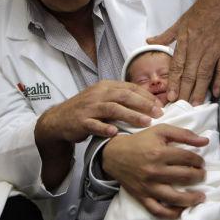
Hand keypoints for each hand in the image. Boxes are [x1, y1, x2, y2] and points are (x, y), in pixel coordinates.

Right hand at [35, 80, 160, 144]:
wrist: (59, 119)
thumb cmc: (86, 109)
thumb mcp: (103, 98)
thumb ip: (121, 98)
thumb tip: (147, 102)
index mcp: (105, 86)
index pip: (130, 87)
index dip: (146, 95)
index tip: (160, 105)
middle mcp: (98, 94)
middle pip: (124, 96)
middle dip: (143, 104)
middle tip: (159, 113)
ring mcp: (89, 108)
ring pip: (113, 109)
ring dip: (131, 115)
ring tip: (146, 122)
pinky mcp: (81, 121)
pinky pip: (94, 124)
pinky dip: (105, 128)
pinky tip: (115, 133)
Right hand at [102, 124, 207, 217]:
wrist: (114, 154)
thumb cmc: (139, 141)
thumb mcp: (160, 131)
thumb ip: (183, 134)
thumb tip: (205, 141)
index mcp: (159, 153)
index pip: (188, 158)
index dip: (198, 160)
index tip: (200, 162)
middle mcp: (155, 171)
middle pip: (185, 177)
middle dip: (199, 176)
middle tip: (201, 174)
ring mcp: (148, 187)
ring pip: (175, 198)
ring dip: (192, 198)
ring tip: (200, 196)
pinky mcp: (142, 197)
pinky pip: (159, 210)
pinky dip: (172, 213)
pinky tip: (182, 210)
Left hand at [148, 0, 219, 101]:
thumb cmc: (200, 11)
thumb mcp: (180, 22)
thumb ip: (166, 36)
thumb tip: (148, 41)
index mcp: (185, 42)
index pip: (177, 66)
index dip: (173, 82)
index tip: (169, 97)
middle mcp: (198, 48)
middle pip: (190, 74)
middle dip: (184, 91)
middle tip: (181, 107)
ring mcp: (213, 50)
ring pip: (204, 74)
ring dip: (200, 90)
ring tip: (195, 104)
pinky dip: (219, 81)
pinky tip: (216, 93)